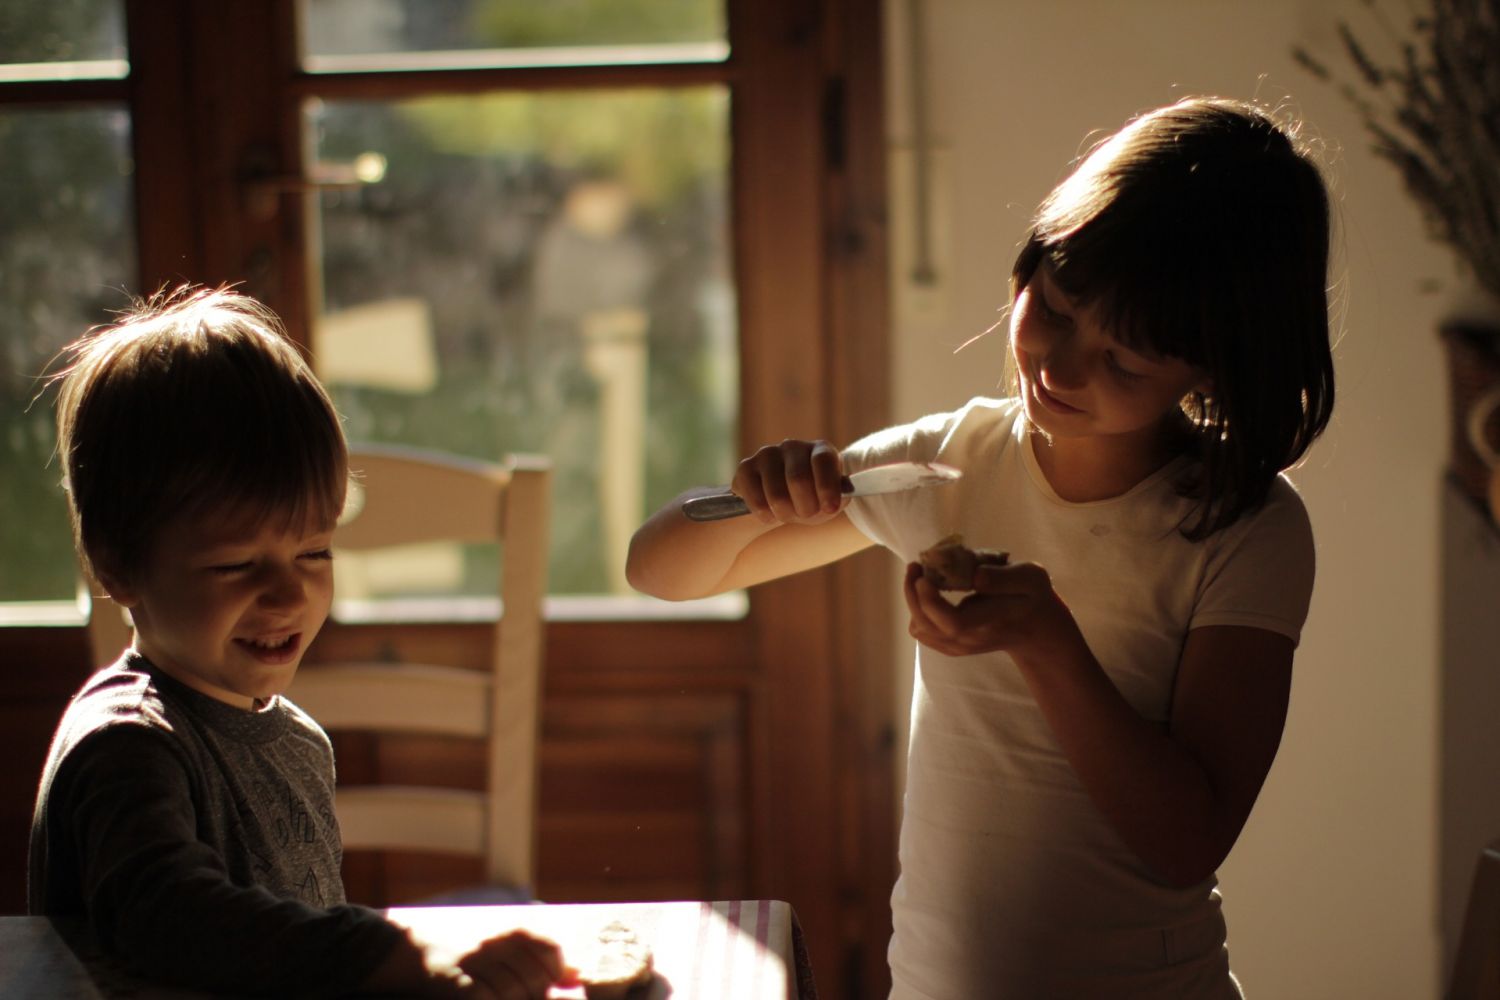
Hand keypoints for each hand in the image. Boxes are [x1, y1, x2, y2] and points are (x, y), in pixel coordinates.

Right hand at [456, 930, 577, 998]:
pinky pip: (484, 996)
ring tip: (509, 998)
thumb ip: (545, 961)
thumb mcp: (512, 950)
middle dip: (538, 995)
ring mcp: (475, 961)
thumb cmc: (478, 956)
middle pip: (534, 977)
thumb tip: (578, 977)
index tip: (551, 984)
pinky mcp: (456, 981)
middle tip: (529, 996)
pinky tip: (493, 999)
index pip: (550, 948)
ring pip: (512, 991)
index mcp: (514, 931)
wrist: (422, 952)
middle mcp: (496, 941)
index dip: (556, 972)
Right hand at [730, 439, 846, 525]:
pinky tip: (769, 513)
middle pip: (798, 480)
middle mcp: (793, 446)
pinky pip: (756, 500)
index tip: (829, 509)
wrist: (780, 504)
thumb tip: (834, 501)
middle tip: (805, 514)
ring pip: (776, 495)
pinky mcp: (745, 468)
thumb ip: (838, 499)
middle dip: (805, 508)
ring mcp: (767, 454)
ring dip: (785, 514)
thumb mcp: (829, 502)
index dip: (826, 486)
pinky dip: (765, 515)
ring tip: (787, 514)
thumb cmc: (812, 500)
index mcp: (820, 449)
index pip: (823, 460)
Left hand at [902, 560, 1082, 664]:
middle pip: (928, 627)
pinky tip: (926, 591)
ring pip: (920, 630)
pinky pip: (922, 631)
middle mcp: (973, 639)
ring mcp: (960, 646)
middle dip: (913, 595)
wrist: (1034, 626)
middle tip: (915, 566)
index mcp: (993, 620)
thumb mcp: (1031, 577)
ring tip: (919, 574)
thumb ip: (1005, 577)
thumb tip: (976, 577)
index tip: (925, 575)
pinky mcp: (951, 646)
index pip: (954, 622)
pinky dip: (917, 610)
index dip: (931, 601)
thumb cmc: (1031, 595)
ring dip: (912, 601)